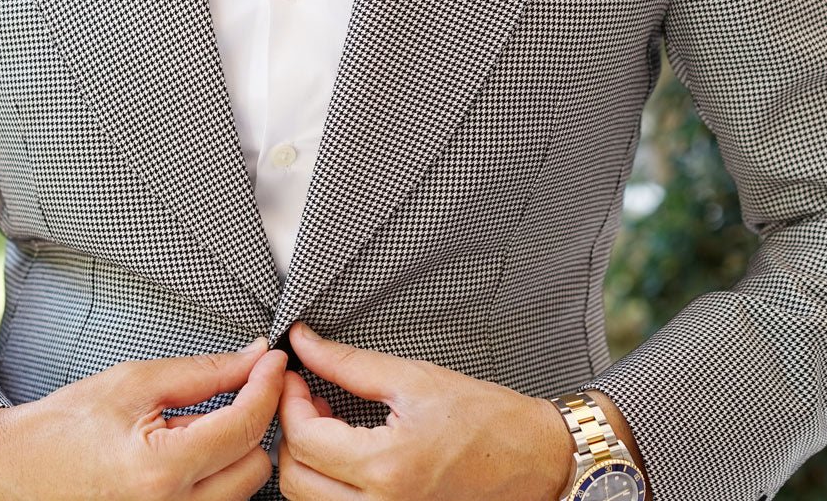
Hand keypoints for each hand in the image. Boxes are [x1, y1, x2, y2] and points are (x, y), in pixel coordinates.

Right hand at [0, 337, 286, 500]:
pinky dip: (214, 479)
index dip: (266, 386)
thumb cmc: (65, 426)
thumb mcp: (134, 383)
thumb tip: (255, 358)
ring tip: (190, 431)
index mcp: (159, 470)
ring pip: (242, 491)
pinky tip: (187, 457)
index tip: (273, 361)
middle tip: (230, 392)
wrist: (15, 471)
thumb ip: (204, 372)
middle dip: (250, 423)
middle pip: (255, 465)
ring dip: (232, 454)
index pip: (244, 426)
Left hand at [276, 322, 575, 500]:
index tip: (296, 377)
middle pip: (295, 478)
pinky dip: (327, 484)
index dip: (289, 402)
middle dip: (290, 432)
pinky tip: (345, 453)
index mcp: (388, 467)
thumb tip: (304, 343)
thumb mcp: (415, 378)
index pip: (304, 439)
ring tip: (328, 423)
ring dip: (305, 460)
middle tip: (307, 397)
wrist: (537, 459)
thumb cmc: (488, 420)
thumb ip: (349, 363)